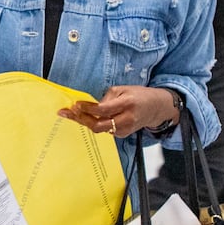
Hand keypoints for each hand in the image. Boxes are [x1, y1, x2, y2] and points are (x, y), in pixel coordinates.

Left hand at [59, 86, 180, 137]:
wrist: (156, 108)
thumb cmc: (138, 95)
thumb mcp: (123, 89)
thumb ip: (107, 97)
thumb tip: (90, 106)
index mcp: (127, 104)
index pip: (103, 110)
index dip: (87, 108)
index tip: (75, 104)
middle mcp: (126, 119)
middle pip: (99, 125)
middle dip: (80, 119)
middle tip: (66, 112)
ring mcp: (125, 130)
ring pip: (99, 129)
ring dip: (84, 121)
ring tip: (69, 114)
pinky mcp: (122, 135)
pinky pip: (104, 130)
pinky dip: (93, 123)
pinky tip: (84, 118)